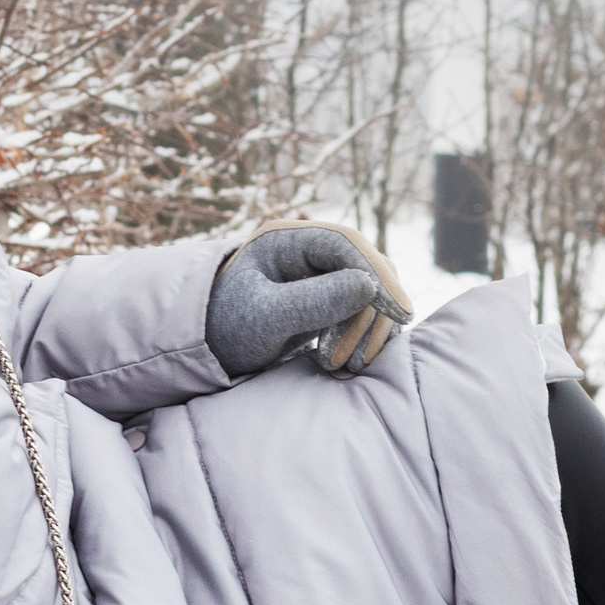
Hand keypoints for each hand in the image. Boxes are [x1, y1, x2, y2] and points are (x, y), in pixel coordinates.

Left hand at [207, 221, 413, 378]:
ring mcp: (319, 273)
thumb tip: (370, 286)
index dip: (378, 274)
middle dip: (370, 313)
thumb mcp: (265, 317)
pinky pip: (362, 311)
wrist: (205, 351)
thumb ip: (313, 301)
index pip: (346, 243)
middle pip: (365, 267)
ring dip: (368, 329)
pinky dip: (362, 336)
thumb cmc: (225, 330)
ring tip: (344, 366)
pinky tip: (348, 362)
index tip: (400, 311)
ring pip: (369, 292)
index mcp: (286, 238)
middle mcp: (307, 248)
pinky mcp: (327, 299)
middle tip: (357, 359)